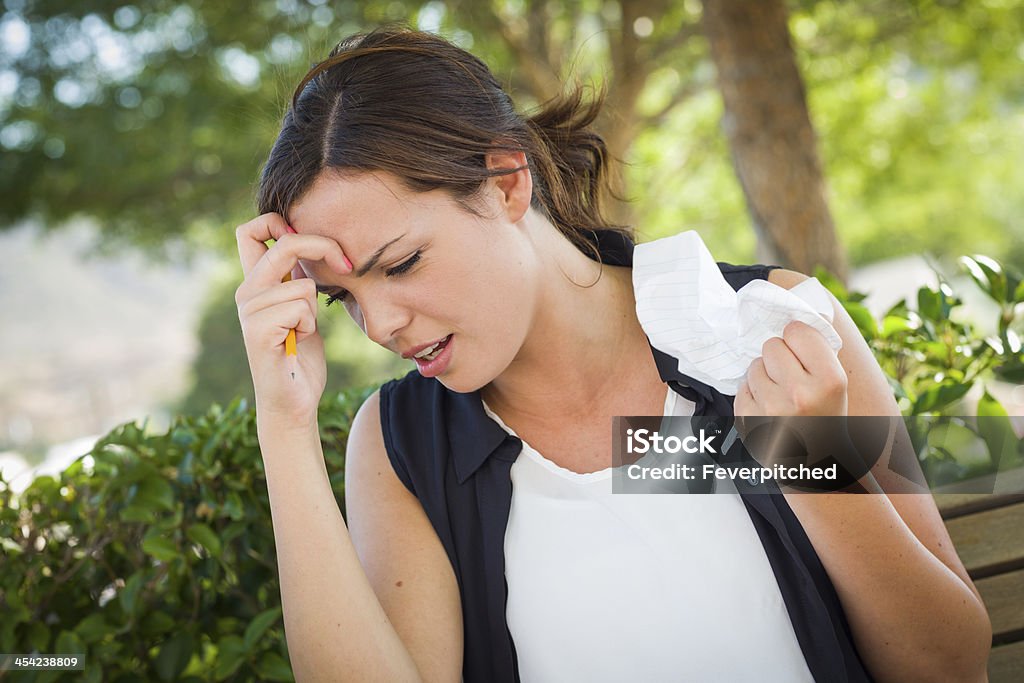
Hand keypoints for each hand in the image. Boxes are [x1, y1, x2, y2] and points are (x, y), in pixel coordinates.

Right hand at [234, 212, 351, 426]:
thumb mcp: (303, 308)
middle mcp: (246, 293)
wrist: (294, 400)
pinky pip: (299, 306)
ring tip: (301, 331)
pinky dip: (308, 326)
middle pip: (283, 244)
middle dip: (322, 247)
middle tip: (345, 265)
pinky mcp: (256, 330)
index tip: (310, 236)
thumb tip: (312, 245)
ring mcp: (248, 311)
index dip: (278, 221)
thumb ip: (299, 278)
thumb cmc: (301, 356)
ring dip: (313, 309)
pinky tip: (296, 343)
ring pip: (302, 284)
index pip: (250, 231)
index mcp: (255, 284)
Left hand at [733, 321, 859, 487]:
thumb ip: (818, 349)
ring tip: (781, 395)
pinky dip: (752, 394)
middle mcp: (799, 394)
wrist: (814, 465)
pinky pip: (742, 386)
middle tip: (791, 375)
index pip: (797, 330)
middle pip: (771, 345)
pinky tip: (769, 408)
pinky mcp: (748, 420)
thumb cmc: (826, 415)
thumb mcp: (837, 384)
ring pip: (754, 366)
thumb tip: (796, 310)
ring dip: (764, 375)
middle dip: (779, 357)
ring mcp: (770, 409)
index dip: (798, 338)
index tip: (801, 349)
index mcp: (829, 380)